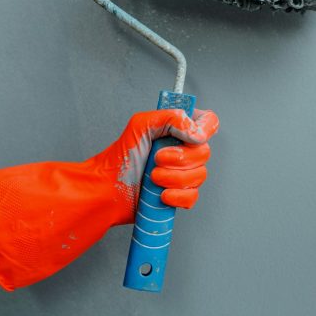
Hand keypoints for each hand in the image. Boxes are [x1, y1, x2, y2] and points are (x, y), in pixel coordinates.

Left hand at [89, 108, 218, 211]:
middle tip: (156, 158)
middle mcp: (184, 150)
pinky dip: (176, 196)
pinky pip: (192, 197)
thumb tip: (196, 131)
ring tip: (153, 177)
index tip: (190, 138)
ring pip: (199, 176)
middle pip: (205, 152)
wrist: (106, 190)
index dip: (205, 129)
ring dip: (173, 178)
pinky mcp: (179, 195)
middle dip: (179, 159)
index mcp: (178, 130)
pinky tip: (161, 194)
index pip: (208, 122)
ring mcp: (183, 174)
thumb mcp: (140, 125)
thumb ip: (170, 118)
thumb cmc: (119, 158)